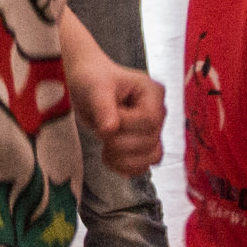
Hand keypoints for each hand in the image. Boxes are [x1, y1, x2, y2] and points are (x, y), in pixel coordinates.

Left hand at [73, 60, 166, 176]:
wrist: (88, 86)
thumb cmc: (93, 79)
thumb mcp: (95, 88)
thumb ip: (103, 107)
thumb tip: (110, 130)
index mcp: (153, 92)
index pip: (150, 120)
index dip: (127, 126)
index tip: (106, 120)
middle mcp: (158, 112)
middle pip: (151, 141)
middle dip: (120, 142)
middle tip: (101, 130)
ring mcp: (153, 130)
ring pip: (153, 157)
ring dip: (125, 159)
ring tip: (105, 147)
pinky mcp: (143, 145)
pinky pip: (143, 166)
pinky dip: (124, 167)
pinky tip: (107, 156)